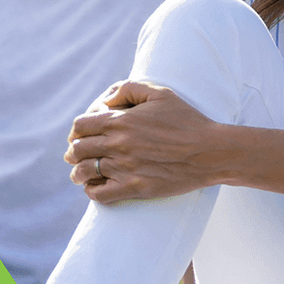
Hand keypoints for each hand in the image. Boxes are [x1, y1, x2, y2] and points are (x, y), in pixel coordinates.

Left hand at [64, 80, 224, 203]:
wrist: (210, 151)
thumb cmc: (187, 120)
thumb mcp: (160, 93)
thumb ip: (128, 89)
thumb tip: (105, 101)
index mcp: (121, 121)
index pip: (81, 126)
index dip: (76, 131)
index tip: (79, 136)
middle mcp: (119, 145)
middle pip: (78, 149)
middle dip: (74, 151)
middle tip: (76, 155)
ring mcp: (125, 168)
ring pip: (84, 172)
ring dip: (78, 172)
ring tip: (81, 173)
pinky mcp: (134, 188)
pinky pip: (99, 194)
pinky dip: (91, 190)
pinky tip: (95, 187)